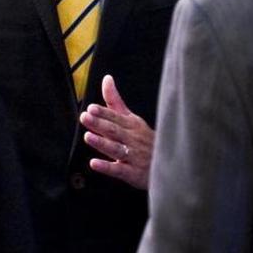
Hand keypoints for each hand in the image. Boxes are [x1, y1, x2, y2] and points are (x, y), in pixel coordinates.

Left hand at [79, 74, 153, 189]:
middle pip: (114, 131)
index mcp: (132, 125)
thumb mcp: (131, 119)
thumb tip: (107, 79)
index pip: (116, 117)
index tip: (91, 108)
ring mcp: (134, 156)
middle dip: (100, 124)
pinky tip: (94, 163)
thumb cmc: (144, 140)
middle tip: (85, 118)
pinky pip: (119, 170)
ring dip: (102, 143)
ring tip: (88, 137)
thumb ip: (115, 101)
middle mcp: (133, 139)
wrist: (167, 165)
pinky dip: (107, 167)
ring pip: (116, 149)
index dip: (104, 113)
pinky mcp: (133, 173)